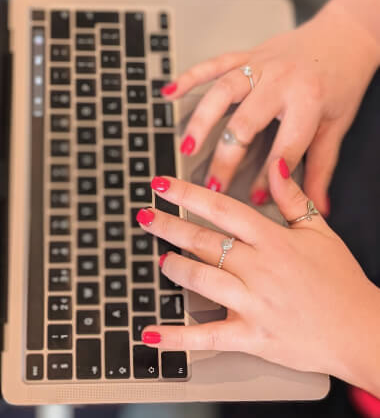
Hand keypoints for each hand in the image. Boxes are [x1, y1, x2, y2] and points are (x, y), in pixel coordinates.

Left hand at [137, 160, 379, 395]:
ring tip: (160, 258)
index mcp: (273, 240)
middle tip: (145, 217)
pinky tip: (152, 334)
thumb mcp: (321, 232)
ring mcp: (253, 303)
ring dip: (174, 267)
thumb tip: (276, 165)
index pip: (220, 209)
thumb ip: (293, 197)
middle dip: (168, 226)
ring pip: (200, 280)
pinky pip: (207, 337)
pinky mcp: (251, 336)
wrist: (364, 332)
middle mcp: (259, 268)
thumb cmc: (342, 282)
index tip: (161, 186)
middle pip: (202, 241)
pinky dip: (177, 337)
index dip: (186, 195)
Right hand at [163, 4, 379, 212]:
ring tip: (187, 148)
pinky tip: (169, 93)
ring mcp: (260, 65)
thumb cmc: (340, 81)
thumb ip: (322, 169)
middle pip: (245, 123)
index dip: (269, 179)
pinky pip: (213, 64)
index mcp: (308, 100)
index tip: (256, 200)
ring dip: (201, 121)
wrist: (345, 36)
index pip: (283, 149)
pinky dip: (189, 77)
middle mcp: (281, 80)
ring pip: (222, 92)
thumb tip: (319, 207)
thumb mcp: (335, 126)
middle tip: (212, 184)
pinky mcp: (246, 55)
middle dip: (226, 157)